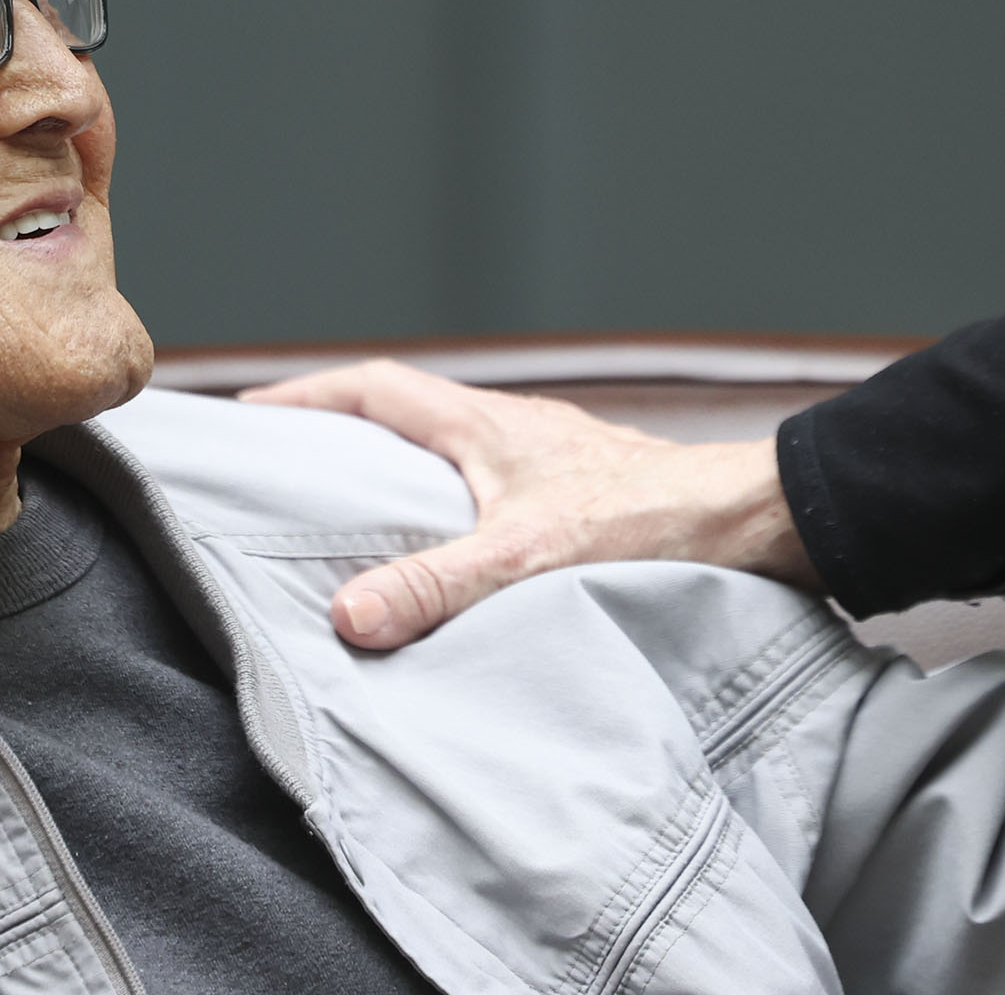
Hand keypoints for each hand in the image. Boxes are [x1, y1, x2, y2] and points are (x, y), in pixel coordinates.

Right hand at [238, 359, 819, 647]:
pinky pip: (489, 494)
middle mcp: (513, 433)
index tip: (252, 412)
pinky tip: (454, 565)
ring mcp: (547, 463)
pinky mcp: (578, 498)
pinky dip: (451, 515)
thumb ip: (437, 586)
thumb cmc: (652, 523)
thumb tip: (348, 615)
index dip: (309, 397)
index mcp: (486, 426)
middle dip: (341, 438)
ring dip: (399, 480)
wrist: (752, 524)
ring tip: (353, 527)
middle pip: (405, 418)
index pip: (376, 389)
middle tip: (286, 472)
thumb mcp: (527, 558)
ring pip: (451, 458)